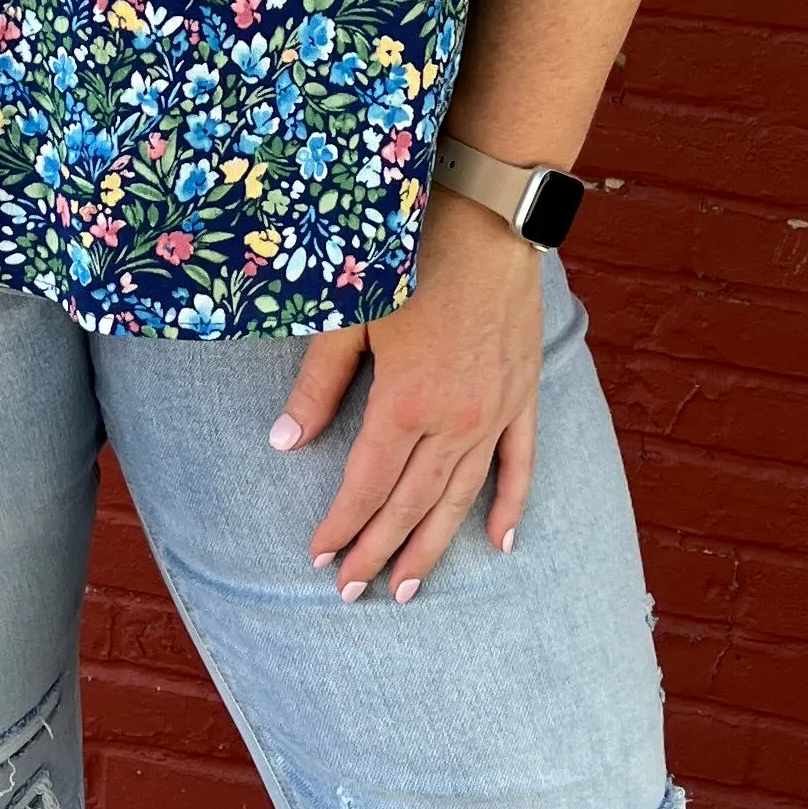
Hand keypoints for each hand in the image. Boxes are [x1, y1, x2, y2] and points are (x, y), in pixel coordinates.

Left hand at [268, 185, 543, 602]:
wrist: (489, 216)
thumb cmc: (412, 256)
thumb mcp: (352, 316)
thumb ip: (319, 384)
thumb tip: (284, 442)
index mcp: (406, 402)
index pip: (366, 484)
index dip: (342, 526)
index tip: (320, 558)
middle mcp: (454, 420)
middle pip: (411, 503)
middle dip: (379, 552)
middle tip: (354, 592)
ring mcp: (494, 412)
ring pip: (461, 496)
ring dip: (433, 546)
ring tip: (410, 589)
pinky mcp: (522, 395)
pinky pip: (519, 463)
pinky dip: (509, 504)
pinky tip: (499, 543)